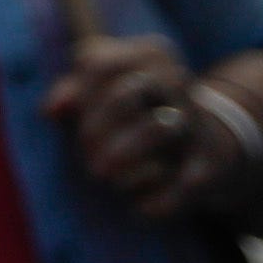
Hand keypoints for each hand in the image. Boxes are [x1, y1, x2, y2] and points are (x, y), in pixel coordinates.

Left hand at [45, 32, 234, 220]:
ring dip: (124, 155)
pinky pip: (186, 182)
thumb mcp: (107, 91)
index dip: (78, 94)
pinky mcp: (212, 164)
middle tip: (85, 155)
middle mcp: (177, 81)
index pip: (97, 63)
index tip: (68, 117)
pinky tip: (138, 208)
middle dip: (97, 127)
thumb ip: (74, 94)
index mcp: (150, 54)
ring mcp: (197, 121)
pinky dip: (159, 200)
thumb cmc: (141, 111)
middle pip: (127, 93)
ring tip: (102, 176)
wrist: (209, 144)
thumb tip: (50, 111)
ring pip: (159, 130)